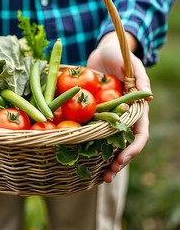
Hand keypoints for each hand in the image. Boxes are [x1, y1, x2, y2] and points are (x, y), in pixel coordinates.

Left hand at [87, 32, 150, 182]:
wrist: (101, 52)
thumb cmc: (119, 54)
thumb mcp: (130, 62)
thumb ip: (140, 77)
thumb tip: (149, 97)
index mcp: (136, 108)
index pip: (139, 132)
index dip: (133, 148)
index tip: (122, 159)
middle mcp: (124, 116)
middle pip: (124, 144)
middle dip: (118, 163)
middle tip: (107, 177)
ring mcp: (109, 117)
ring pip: (108, 143)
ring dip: (103, 161)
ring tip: (96, 177)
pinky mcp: (95, 114)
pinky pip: (92, 132)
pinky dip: (88, 145)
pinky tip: (79, 158)